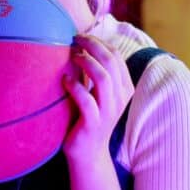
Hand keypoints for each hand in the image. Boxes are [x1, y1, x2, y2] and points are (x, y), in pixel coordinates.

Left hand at [61, 34, 133, 162]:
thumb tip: (82, 44)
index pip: (116, 55)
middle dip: (92, 45)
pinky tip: (65, 80)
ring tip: (72, 57)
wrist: (88, 153)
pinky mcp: (94, 124)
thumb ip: (97, 72)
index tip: (81, 36)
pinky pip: (86, 101)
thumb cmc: (89, 117)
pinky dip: (75, 87)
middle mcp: (120, 98)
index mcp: (124, 87)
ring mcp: (108, 111)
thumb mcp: (99, 93)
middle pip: (111, 61)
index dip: (99, 41)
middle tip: (75, 39)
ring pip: (103, 78)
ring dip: (85, 62)